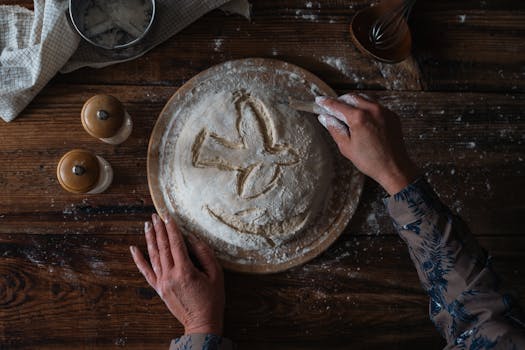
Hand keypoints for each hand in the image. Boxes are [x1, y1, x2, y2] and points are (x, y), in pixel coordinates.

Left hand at [130, 214, 224, 334]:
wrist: (202, 323)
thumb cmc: (212, 299)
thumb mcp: (216, 274)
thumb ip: (204, 254)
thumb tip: (192, 237)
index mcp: (185, 271)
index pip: (176, 243)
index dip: (172, 228)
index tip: (168, 216)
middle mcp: (171, 275)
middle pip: (163, 247)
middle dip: (159, 229)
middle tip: (155, 215)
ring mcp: (162, 283)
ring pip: (153, 256)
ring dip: (150, 239)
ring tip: (147, 225)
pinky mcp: (159, 289)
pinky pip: (146, 272)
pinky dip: (139, 259)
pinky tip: (133, 248)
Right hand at [316, 94, 418, 194]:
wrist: (394, 167)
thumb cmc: (370, 161)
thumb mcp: (346, 147)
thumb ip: (334, 128)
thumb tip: (324, 118)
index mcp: (359, 117)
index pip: (337, 105)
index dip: (326, 103)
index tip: (319, 101)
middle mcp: (372, 110)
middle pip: (351, 97)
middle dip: (340, 101)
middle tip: (332, 109)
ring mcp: (384, 111)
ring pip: (364, 98)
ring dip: (353, 102)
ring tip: (347, 113)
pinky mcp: (392, 115)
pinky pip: (375, 105)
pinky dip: (366, 107)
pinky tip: (362, 119)